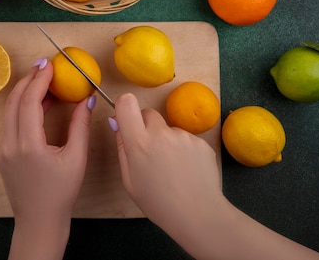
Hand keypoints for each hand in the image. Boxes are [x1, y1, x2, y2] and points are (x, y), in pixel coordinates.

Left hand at [0, 58, 93, 259]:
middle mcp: (9, 145)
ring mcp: (2, 149)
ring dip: (25, 92)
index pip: (29, 102)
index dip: (39, 80)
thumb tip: (87, 99)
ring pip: (9, 110)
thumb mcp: (76, 159)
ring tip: (43, 79)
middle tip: (45, 65)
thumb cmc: (61, 194)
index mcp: (28, 146)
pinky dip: (22, 108)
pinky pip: (10, 122)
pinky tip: (39, 103)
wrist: (39, 221)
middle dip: (29, 79)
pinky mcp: (1, 153)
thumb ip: (80, 126)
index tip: (50, 65)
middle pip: (14, 101)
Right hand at [112, 93, 318, 259]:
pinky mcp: (201, 142)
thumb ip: (122, 147)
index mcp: (139, 142)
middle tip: (149, 151)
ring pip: (169, 130)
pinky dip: (184, 151)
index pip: (127, 102)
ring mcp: (184, 136)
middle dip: (145, 126)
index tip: (126, 119)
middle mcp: (161, 133)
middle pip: (148, 113)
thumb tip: (116, 122)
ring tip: (172, 169)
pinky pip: (186, 140)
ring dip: (167, 142)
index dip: (125, 107)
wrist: (198, 215)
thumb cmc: (157, 203)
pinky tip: (187, 171)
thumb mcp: (129, 180)